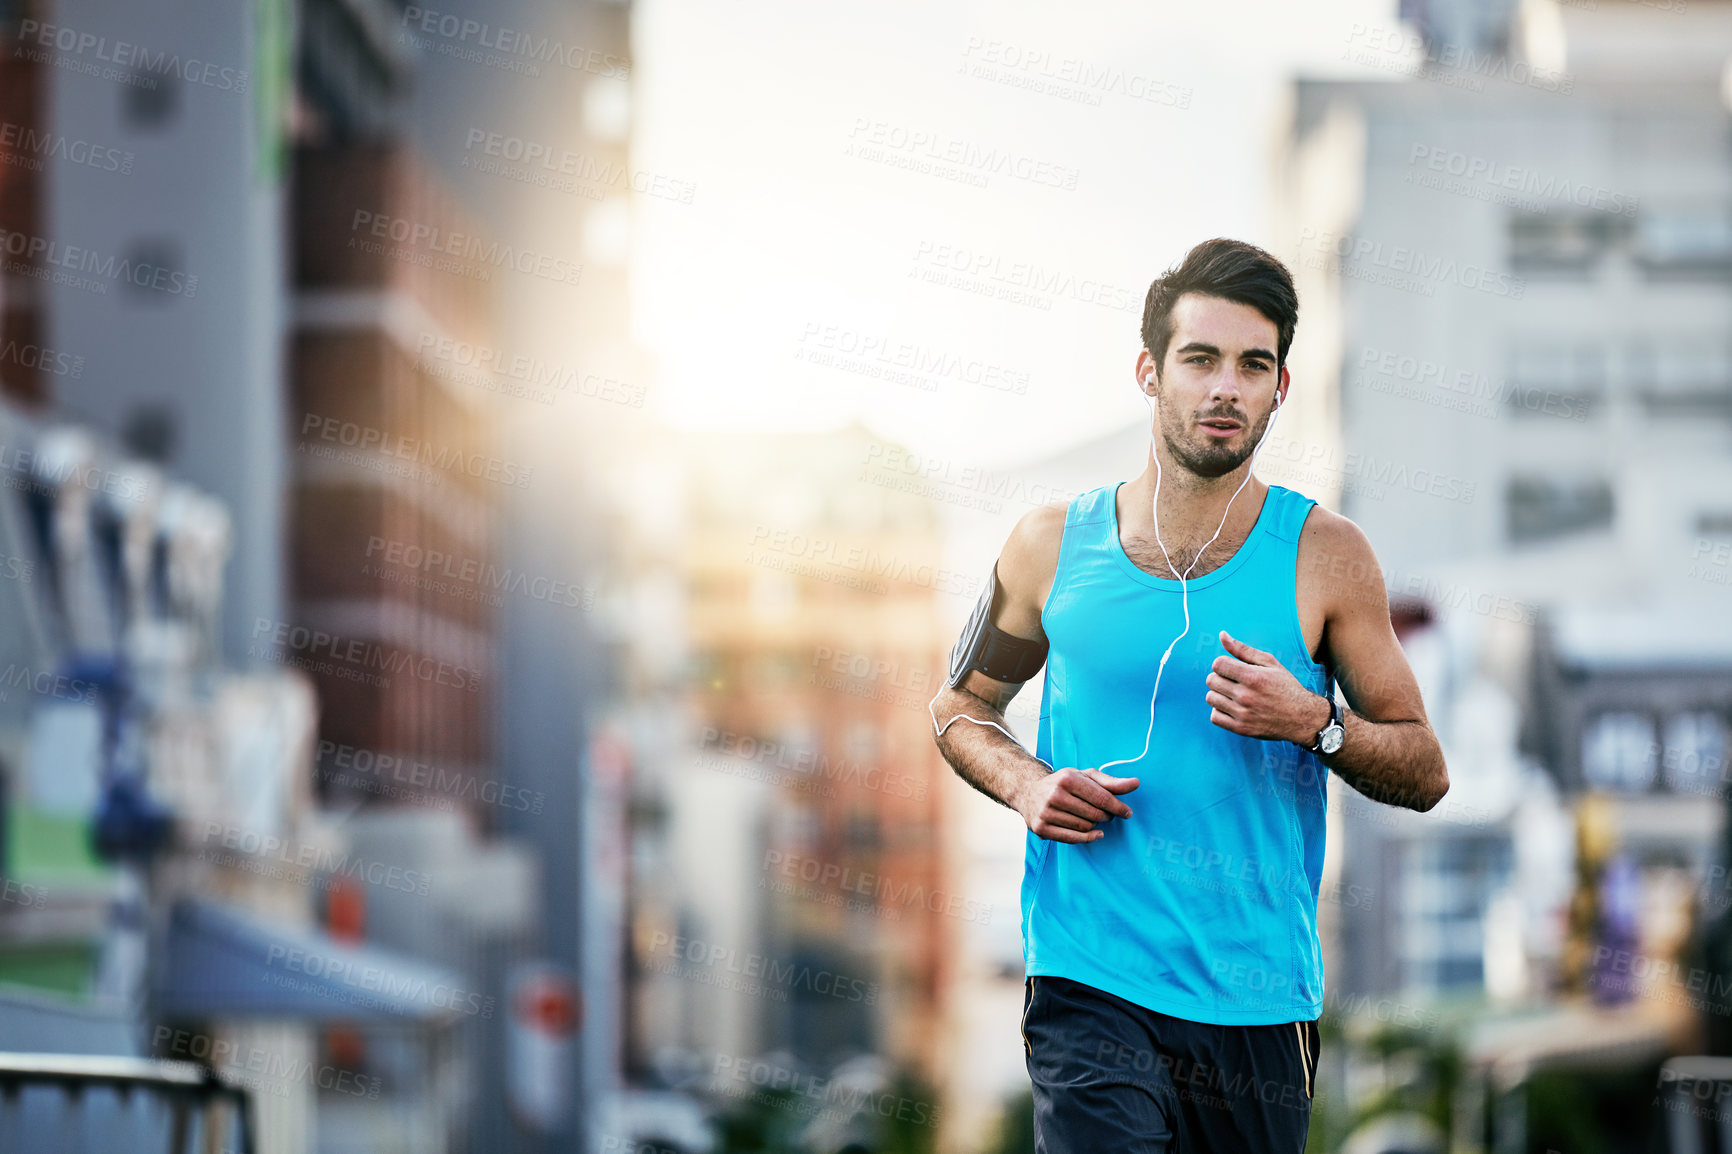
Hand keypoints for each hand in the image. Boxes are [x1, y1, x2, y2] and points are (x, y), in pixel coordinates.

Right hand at [1014, 768, 1138, 843]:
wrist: (1028, 791)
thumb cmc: (1063, 783)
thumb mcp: (1086, 777)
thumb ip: (1111, 782)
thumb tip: (1136, 783)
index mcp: (1067, 779)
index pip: (1101, 798)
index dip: (1118, 807)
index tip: (1127, 812)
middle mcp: (1054, 795)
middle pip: (1094, 815)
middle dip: (1105, 816)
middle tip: (1106, 814)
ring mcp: (1046, 813)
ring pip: (1085, 827)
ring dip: (1094, 825)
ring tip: (1090, 817)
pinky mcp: (1041, 828)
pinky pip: (1072, 838)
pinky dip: (1088, 838)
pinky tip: (1096, 833)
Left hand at [1205, 631, 1329, 743]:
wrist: (1302, 717)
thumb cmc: (1286, 687)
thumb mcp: (1270, 663)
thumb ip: (1243, 649)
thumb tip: (1222, 635)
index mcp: (1253, 677)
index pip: (1217, 664)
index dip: (1222, 664)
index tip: (1232, 668)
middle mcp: (1246, 696)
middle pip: (1211, 681)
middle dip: (1220, 677)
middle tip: (1233, 681)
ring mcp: (1243, 714)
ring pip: (1210, 698)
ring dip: (1219, 694)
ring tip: (1233, 694)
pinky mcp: (1241, 728)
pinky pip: (1214, 717)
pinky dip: (1219, 711)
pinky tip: (1232, 707)